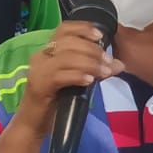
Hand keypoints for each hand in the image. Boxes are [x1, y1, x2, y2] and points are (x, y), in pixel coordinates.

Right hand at [7, 21, 124, 137]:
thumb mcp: (77, 83)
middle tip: (108, 62)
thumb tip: (119, 64)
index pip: (64, 29)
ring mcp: (38, 70)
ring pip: (66, 57)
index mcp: (49, 51)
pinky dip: (77, 76)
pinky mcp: (39, 85)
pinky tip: (89, 81)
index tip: (100, 35)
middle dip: (92, 50)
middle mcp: (41, 56)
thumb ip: (95, 70)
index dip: (83, 28)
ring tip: (103, 72)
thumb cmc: (55, 102)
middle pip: (68, 42)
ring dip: (89, 63)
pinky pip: (60, 76)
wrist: (34, 124)